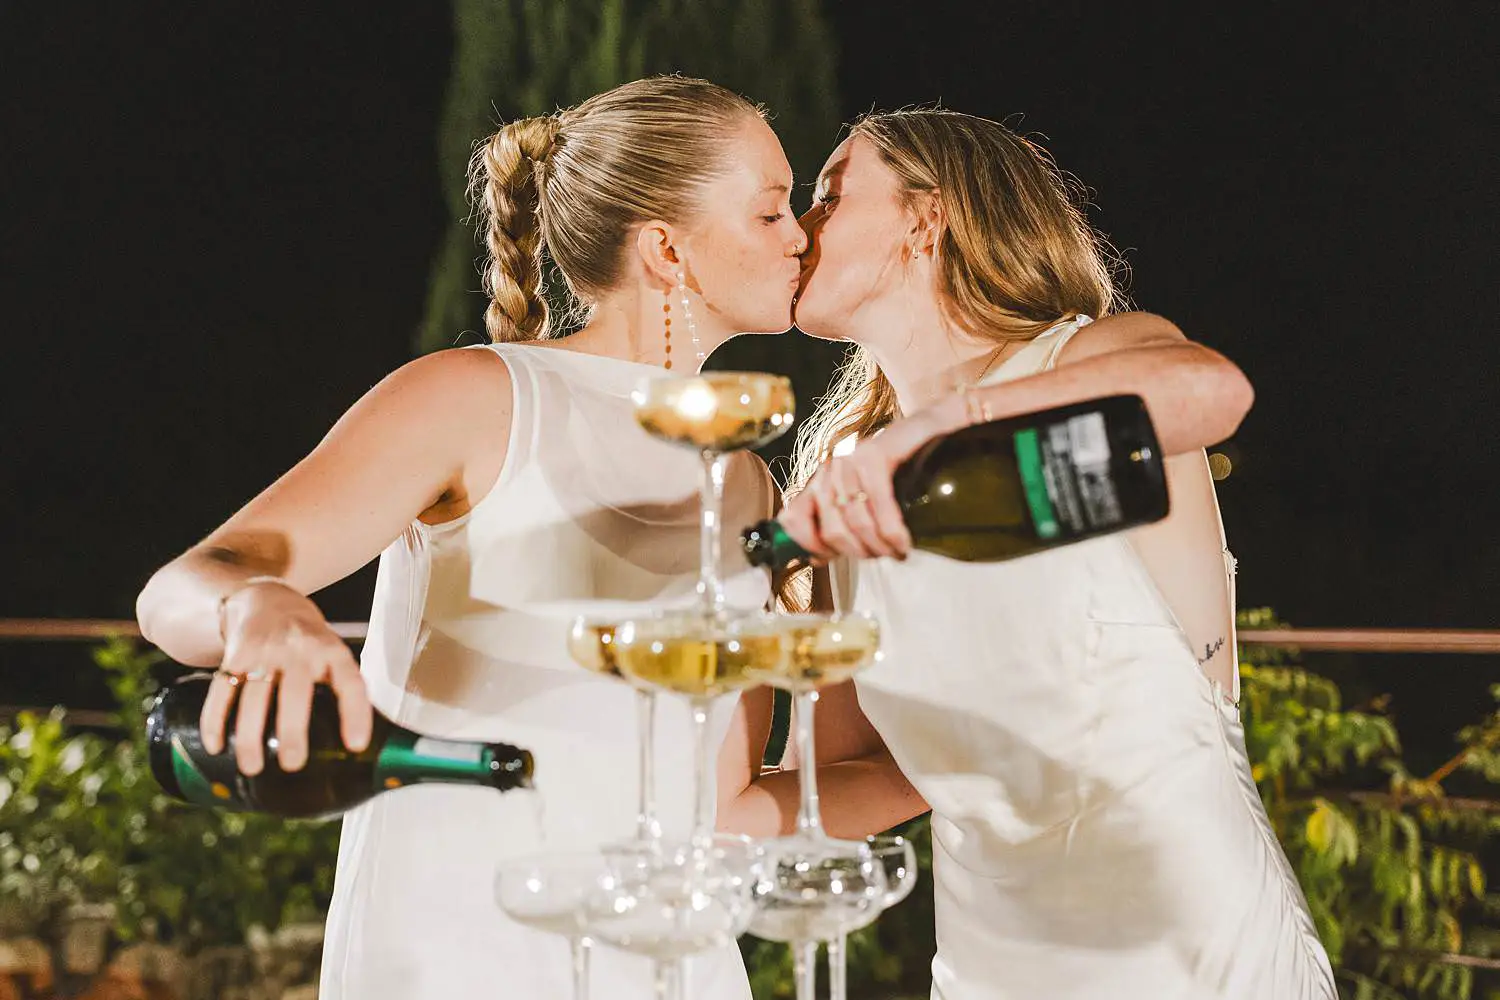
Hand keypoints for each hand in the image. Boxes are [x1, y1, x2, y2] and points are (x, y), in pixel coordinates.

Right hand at [200, 580, 372, 774]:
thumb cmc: (309, 639)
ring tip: (252, 766)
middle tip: (292, 764)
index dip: (356, 713)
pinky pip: (221, 690)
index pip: (350, 682)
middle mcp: (298, 650)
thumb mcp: (333, 651)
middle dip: (292, 730)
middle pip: (295, 691)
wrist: (268, 598)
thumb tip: (356, 742)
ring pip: (254, 696)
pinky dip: (214, 719)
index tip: (356, 745)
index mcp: (331, 651)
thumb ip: (340, 687)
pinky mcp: (234, 656)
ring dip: (250, 734)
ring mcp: (263, 651)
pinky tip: (215, 745)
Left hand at [778, 402, 959, 561]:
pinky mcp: (874, 453)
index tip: (833, 559)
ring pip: (856, 521)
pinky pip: (878, 503)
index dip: (810, 546)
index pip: (794, 518)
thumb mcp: (866, 499)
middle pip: (832, 529)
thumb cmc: (904, 469)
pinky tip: (902, 540)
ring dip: (880, 546)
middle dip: (861, 552)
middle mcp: (831, 469)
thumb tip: (816, 559)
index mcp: (822, 481)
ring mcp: (851, 459)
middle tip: (883, 555)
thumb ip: (840, 525)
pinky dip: (892, 530)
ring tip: (898, 550)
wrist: (936, 428)